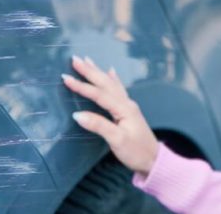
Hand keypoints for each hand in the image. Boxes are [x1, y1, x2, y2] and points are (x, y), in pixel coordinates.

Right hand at [62, 56, 158, 176]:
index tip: (66, 78)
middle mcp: (127, 104)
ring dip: (98, 72)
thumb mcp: (117, 141)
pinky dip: (113, 79)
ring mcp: (128, 106)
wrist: (154, 160)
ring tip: (88, 60)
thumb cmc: (136, 152)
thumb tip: (77, 115)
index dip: (82, 86)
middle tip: (75, 59)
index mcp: (124, 109)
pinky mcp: (128, 111)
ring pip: (111, 84)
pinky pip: (118, 89)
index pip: (99, 94)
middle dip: (90, 71)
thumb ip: (99, 126)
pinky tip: (111, 71)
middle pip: (105, 84)